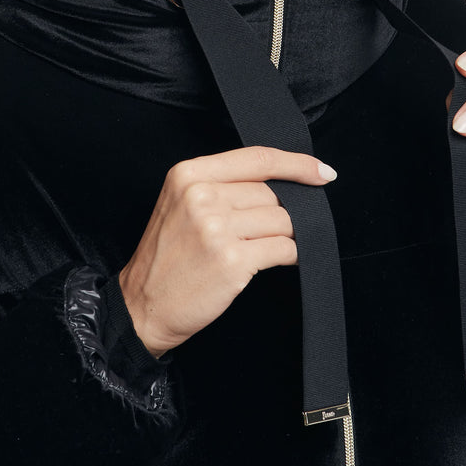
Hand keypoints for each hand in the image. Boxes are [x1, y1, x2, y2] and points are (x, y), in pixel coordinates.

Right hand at [118, 146, 336, 356]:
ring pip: (283, 221)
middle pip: (273, 193)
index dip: (297, 164)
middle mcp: (201, 196)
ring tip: (266, 250)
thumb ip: (223, 186)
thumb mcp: (181, 205)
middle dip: (283, 213)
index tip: (321, 171)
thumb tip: (284, 182)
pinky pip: (285, 249)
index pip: (258, 158)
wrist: (144, 307)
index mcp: (188, 175)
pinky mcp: (233, 260)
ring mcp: (217, 228)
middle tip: (266, 234)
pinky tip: (281, 261)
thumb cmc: (167, 259)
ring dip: (287, 236)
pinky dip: (292, 255)